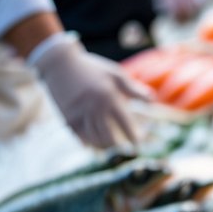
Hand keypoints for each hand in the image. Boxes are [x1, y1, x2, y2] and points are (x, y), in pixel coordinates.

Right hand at [27, 32, 149, 147]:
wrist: (59, 62)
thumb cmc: (92, 68)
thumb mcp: (115, 74)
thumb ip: (134, 89)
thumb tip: (153, 99)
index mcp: (109, 98)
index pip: (125, 124)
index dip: (134, 136)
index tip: (139, 142)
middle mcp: (94, 108)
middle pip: (110, 137)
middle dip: (119, 146)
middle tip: (126, 149)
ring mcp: (80, 114)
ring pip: (95, 139)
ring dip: (105, 146)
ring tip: (111, 146)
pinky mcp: (67, 117)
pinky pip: (80, 137)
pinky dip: (89, 143)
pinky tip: (94, 145)